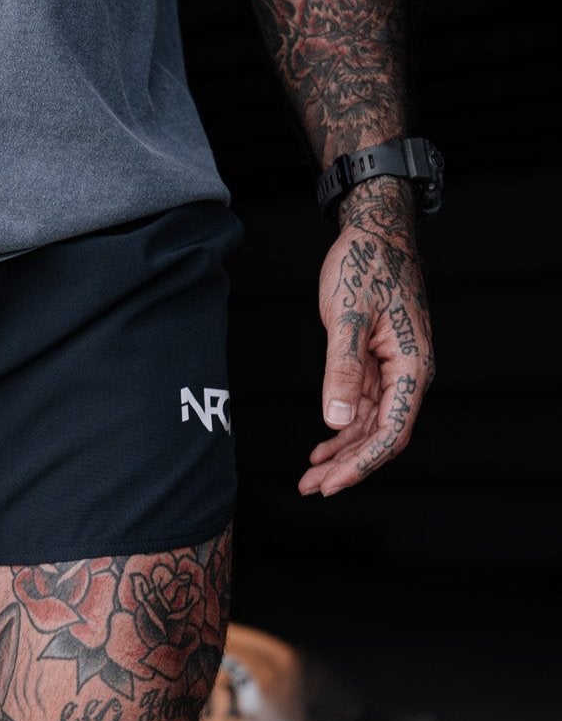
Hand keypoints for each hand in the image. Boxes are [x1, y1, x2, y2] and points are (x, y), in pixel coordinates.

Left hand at [300, 178, 434, 496]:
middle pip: (382, 436)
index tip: (331, 485)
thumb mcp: (346, 316)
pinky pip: (363, 409)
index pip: (391, 431)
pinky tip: (320, 449)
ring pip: (370, 427)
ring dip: (341, 454)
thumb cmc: (364, 264)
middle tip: (310, 489)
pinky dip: (342, 431)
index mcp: (412, 365)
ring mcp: (393, 371)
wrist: (373, 231)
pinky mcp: (377, 365)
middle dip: (347, 467)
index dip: (361, 464)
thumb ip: (341, 371)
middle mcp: (408, 373)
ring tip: (308, 478)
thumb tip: (338, 421)